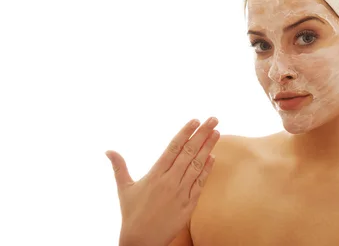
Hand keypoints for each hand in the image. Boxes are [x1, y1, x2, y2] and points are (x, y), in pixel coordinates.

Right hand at [105, 117, 220, 245]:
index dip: (185, 133)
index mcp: (155, 174)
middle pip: (189, 152)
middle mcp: (169, 181)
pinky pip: (200, 183)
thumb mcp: (124, 188)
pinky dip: (207, 170)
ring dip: (208, 148)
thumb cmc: (131, 214)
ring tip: (217, 133)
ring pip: (197, 165)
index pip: (173, 147)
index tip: (195, 120)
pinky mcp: (189, 205)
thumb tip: (107, 150)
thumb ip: (119, 166)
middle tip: (213, 119)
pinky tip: (213, 158)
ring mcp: (181, 193)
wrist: (141, 241)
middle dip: (202, 134)